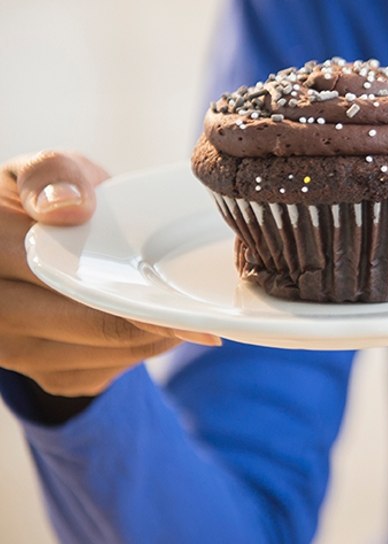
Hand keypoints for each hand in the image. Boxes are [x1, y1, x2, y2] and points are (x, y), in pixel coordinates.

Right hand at [0, 151, 219, 398]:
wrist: (25, 247)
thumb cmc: (45, 202)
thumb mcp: (45, 171)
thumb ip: (51, 173)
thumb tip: (68, 206)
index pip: (64, 277)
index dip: (123, 289)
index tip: (173, 295)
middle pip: (93, 324)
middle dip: (156, 319)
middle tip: (208, 314)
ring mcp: (17, 352)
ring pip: (106, 352)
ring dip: (156, 335)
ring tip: (186, 309)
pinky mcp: (48, 377)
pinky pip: (108, 370)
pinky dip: (143, 348)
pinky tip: (159, 324)